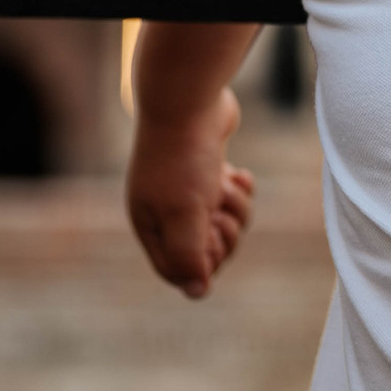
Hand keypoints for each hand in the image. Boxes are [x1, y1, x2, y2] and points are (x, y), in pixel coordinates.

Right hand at [127, 86, 255, 298]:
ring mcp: (187, 188)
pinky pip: (232, 195)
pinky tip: (239, 174)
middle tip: (220, 210)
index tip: (212, 239)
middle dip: (224, 234)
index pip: (176, 270)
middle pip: (205, 248)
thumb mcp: (185, 214)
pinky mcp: (208, 168)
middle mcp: (165, 209)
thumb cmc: (185, 159)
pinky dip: (240, 188)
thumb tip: (198, 292)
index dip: (202, 264)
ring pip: (223, 221)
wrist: (190, 98)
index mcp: (149, 224)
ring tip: (227, 185)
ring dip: (235, 207)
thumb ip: (189, 256)